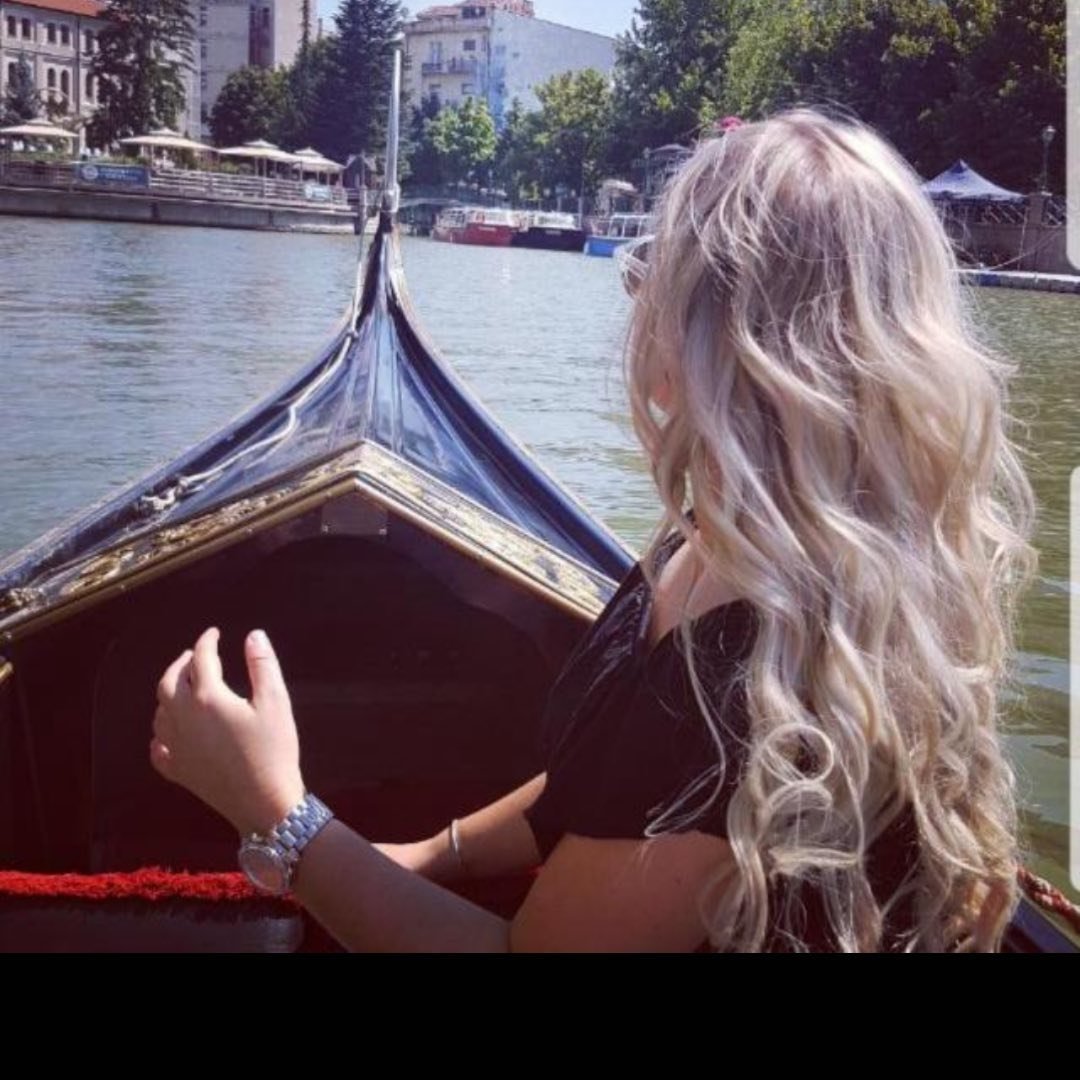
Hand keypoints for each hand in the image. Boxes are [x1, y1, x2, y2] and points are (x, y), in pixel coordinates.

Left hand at [152, 627, 305, 836]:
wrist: (264, 803)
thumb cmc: (274, 750)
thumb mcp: (276, 702)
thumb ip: (263, 665)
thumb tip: (253, 635)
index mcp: (209, 698)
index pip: (202, 659)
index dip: (207, 641)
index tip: (214, 633)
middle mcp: (184, 718)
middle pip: (170, 682)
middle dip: (181, 664)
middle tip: (194, 655)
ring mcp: (177, 747)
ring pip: (160, 712)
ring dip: (169, 694)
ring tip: (183, 688)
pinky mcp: (178, 771)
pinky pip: (158, 748)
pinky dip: (162, 733)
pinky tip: (169, 732)